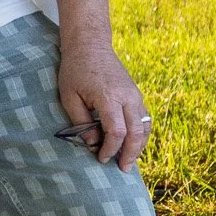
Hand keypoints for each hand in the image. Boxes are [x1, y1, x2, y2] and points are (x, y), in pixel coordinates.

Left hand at [56, 39, 149, 170]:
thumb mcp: (69, 96)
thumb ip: (81, 122)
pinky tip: (132, 145)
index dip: (110, 149)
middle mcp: (127, 96)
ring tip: (129, 161)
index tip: (100, 158)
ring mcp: (135, 94)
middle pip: (136, 132)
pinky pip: (144, 118)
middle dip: (130, 154)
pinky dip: (141, 134)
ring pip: (145, 126)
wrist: (90, 45)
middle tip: (122, 170)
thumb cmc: (75, 70)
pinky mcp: (136, 94)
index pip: (116, 131)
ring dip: (139, 146)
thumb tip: (93, 144)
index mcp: (109, 97)